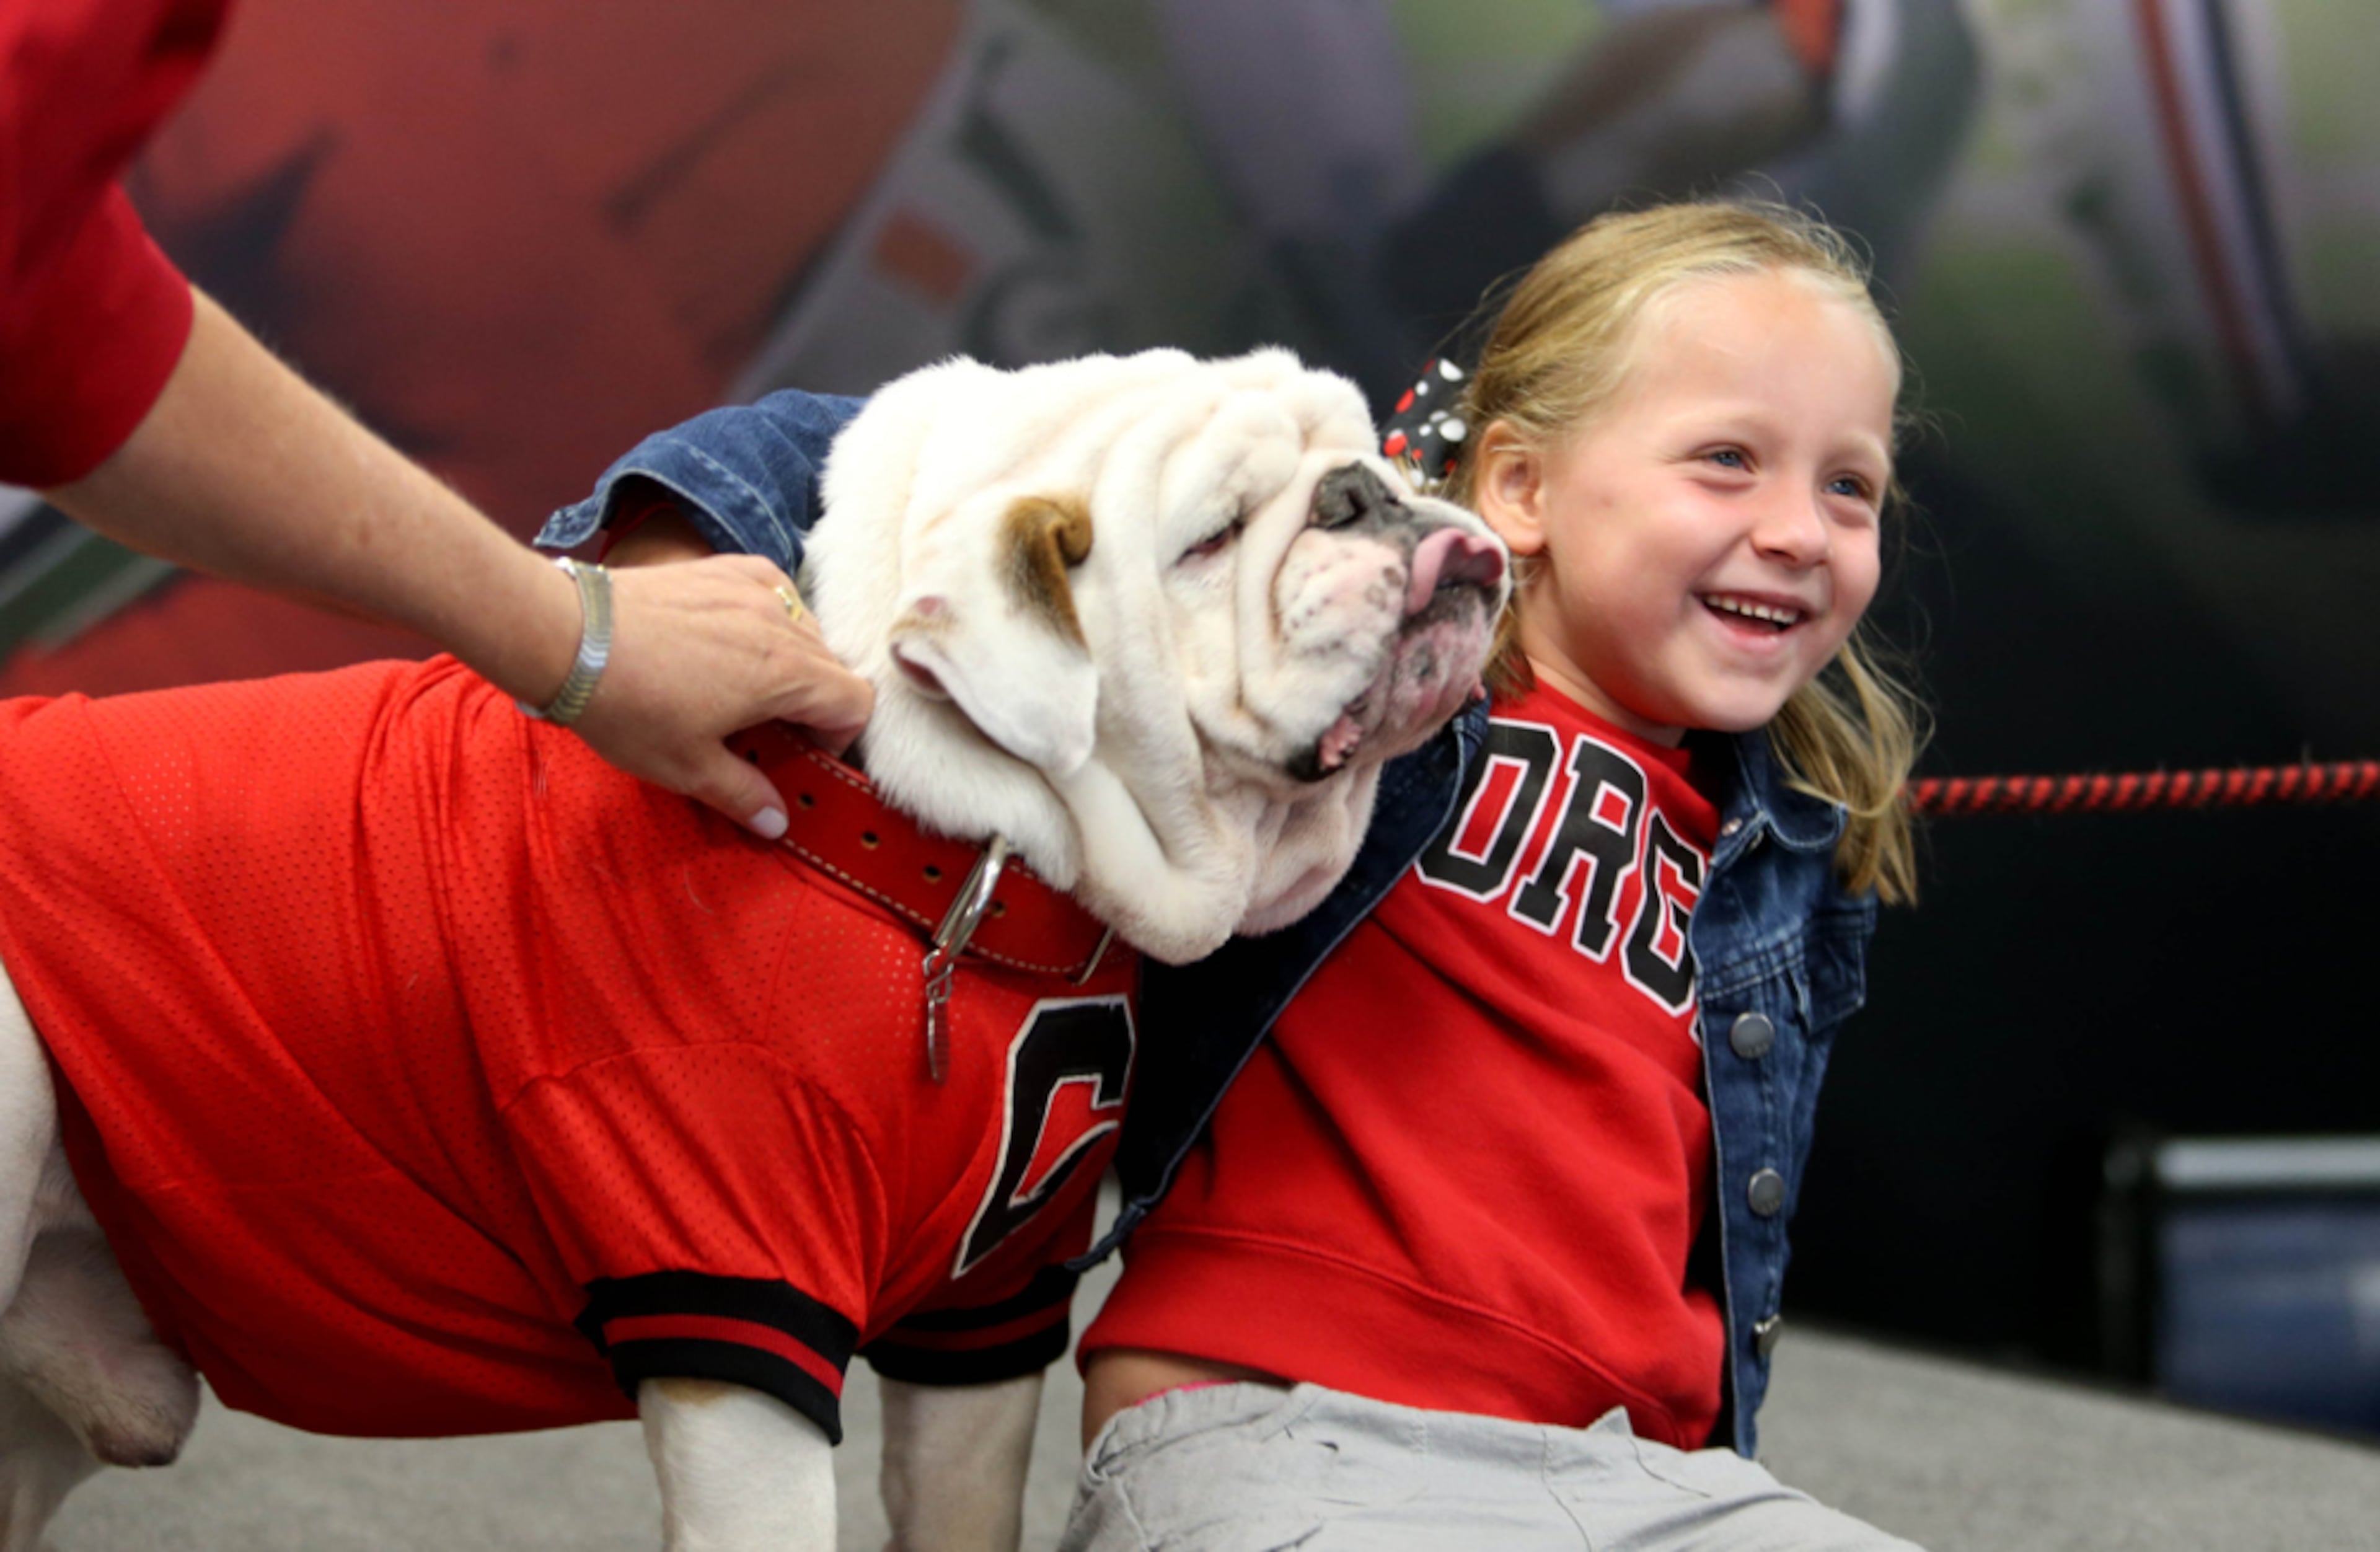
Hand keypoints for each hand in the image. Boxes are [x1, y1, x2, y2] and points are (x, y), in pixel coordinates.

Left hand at [569, 554, 872, 836]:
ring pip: (804, 628)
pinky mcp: (721, 569)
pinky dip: (769, 615)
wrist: (569, 636)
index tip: (800, 750)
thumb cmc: (628, 704)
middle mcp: (781, 623)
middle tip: (767, 727)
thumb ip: (743, 794)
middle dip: (813, 702)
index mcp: (785, 674)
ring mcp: (751, 590)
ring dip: (791, 660)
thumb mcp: (686, 766)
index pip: (856, 701)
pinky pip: (772, 588)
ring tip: (745, 684)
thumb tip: (777, 823)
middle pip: (832, 666)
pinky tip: (735, 636)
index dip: (838, 735)